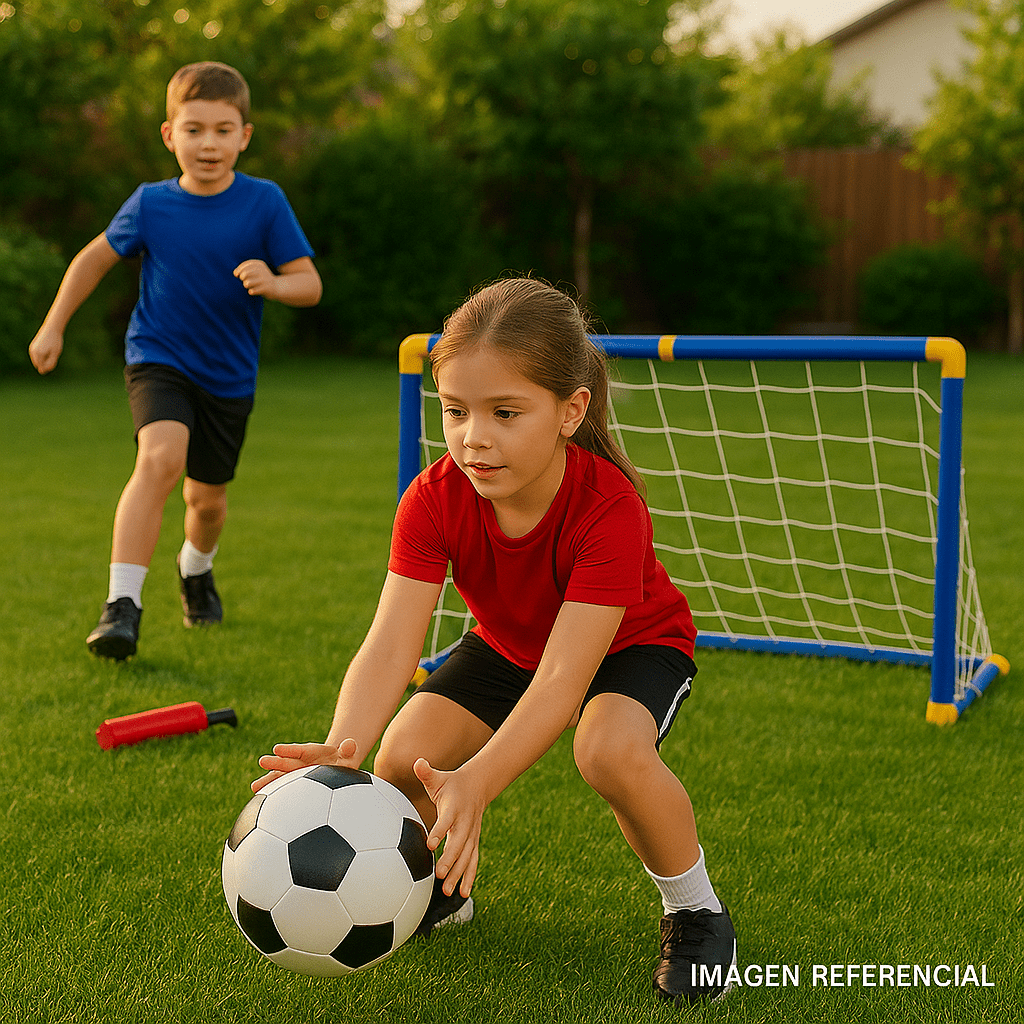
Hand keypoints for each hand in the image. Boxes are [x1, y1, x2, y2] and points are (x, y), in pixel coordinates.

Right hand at [28, 328, 63, 373]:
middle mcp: (32, 352)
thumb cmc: (55, 341)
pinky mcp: (32, 347)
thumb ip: (50, 364)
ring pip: (38, 361)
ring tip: (50, 350)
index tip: (54, 356)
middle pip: (40, 365)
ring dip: (45, 359)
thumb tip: (42, 372)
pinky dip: (43, 356)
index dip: (50, 365)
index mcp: (38, 354)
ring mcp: (31, 350)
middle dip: (47, 363)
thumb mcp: (55, 354)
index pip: (43, 367)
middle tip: (52, 353)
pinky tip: (47, 350)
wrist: (52, 328)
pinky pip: (37, 357)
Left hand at [233, 259, 277, 298]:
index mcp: (259, 264)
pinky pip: (252, 291)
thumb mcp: (254, 271)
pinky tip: (252, 291)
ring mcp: (265, 280)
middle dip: (242, 278)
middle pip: (245, 274)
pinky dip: (251, 291)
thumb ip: (243, 270)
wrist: (277, 288)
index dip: (239, 270)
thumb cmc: (260, 279)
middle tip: (244, 281)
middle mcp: (263, 270)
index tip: (237, 275)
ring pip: (247, 283)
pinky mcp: (266, 289)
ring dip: (246, 285)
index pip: (245, 265)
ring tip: (248, 286)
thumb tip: (235, 273)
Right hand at [251, 737, 357, 792]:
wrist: (334, 767)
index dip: (289, 750)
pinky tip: (258, 803)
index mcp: (311, 752)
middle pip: (287, 762)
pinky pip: (281, 791)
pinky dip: (271, 796)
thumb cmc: (341, 760)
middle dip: (275, 762)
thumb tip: (351, 744)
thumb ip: (348, 749)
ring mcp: (294, 775)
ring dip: (268, 782)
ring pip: (279, 778)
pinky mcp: (292, 787)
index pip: (300, 750)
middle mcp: (299, 762)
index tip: (277, 749)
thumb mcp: (347, 754)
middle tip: (262, 761)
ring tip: (254, 787)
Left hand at [414, 758, 487, 898]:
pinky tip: (462, 894)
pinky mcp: (473, 841)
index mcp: (454, 807)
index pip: (446, 820)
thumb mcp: (439, 777)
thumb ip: (427, 773)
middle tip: (438, 874)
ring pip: (467, 856)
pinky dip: (469, 877)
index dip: (439, 832)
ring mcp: (471, 834)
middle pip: (459, 843)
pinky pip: (473, 861)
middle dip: (450, 859)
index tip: (430, 844)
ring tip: (447, 891)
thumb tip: (417, 762)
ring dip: (458, 874)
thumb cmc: (451, 782)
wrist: (478, 785)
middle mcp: (465, 822)